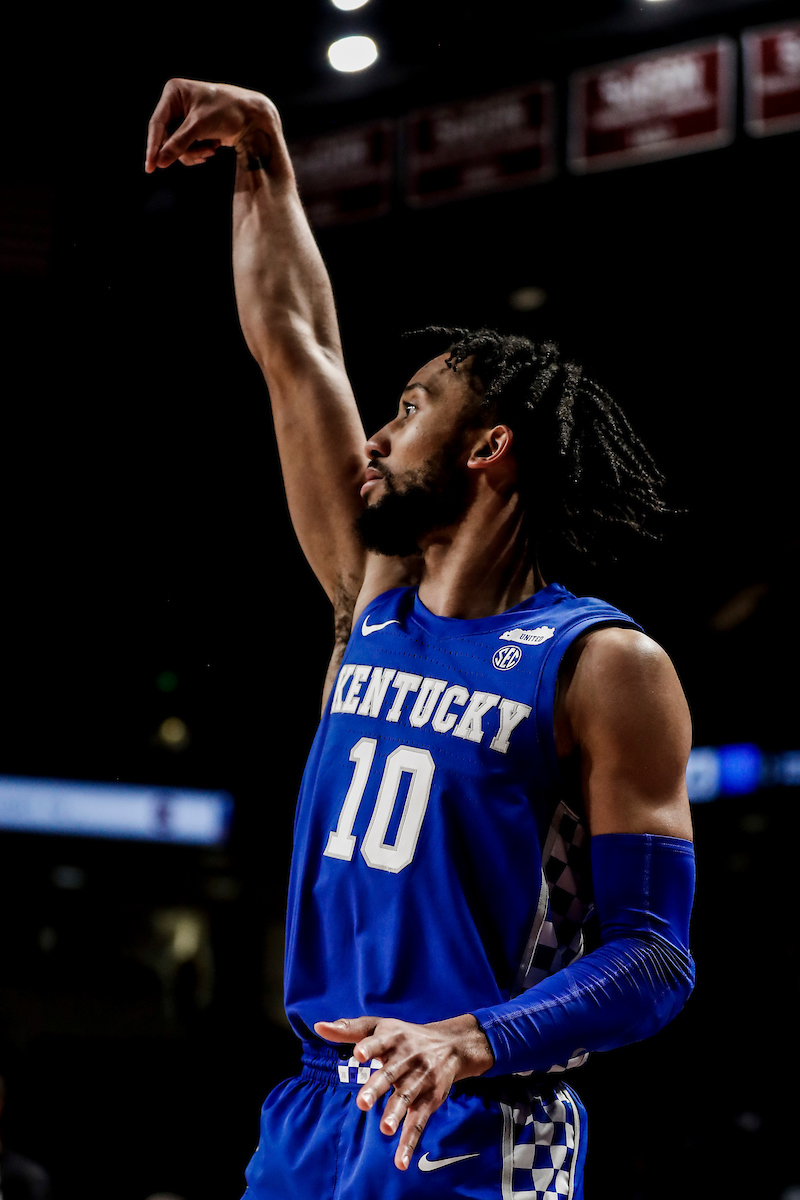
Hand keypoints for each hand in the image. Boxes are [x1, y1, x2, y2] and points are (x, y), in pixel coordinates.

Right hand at [145, 78, 275, 172]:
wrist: (253, 117)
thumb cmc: (227, 112)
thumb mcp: (200, 127)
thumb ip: (178, 144)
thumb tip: (159, 162)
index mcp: (173, 92)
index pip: (157, 123)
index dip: (153, 147)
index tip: (150, 167)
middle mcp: (177, 103)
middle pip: (167, 138)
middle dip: (184, 150)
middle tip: (201, 156)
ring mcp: (185, 117)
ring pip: (177, 146)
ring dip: (193, 153)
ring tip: (211, 150)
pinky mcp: (194, 130)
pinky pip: (187, 148)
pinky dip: (199, 152)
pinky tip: (213, 148)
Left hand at [313, 1014, 492, 1170]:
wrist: (450, 1046)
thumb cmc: (404, 1036)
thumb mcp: (379, 1026)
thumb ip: (349, 1029)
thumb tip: (318, 1027)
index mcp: (392, 1038)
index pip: (380, 1042)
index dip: (370, 1047)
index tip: (358, 1054)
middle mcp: (408, 1058)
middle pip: (391, 1073)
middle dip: (377, 1087)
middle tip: (363, 1102)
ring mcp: (420, 1080)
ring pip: (406, 1098)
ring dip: (396, 1113)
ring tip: (384, 1128)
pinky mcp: (429, 1100)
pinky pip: (419, 1122)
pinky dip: (410, 1142)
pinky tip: (401, 1161)